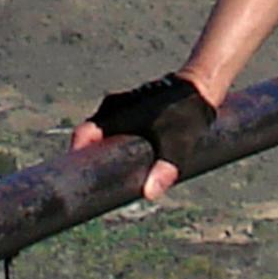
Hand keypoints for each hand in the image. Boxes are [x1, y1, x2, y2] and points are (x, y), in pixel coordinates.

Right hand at [70, 71, 218, 200]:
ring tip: (115, 174)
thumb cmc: (187, 111)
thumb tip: (149, 193)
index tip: (75, 177)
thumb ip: (165, 168)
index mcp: (114, 113)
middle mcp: (113, 107)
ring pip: (105, 132)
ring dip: (107, 150)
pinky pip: (118, 128)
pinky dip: (120, 141)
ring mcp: (122, 105)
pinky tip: (132, 158)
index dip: (76, 156)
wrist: (202, 85)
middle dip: (93, 158)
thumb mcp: (178, 143)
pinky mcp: (134, 107)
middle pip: (91, 137)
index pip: (82, 136)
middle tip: (99, 182)